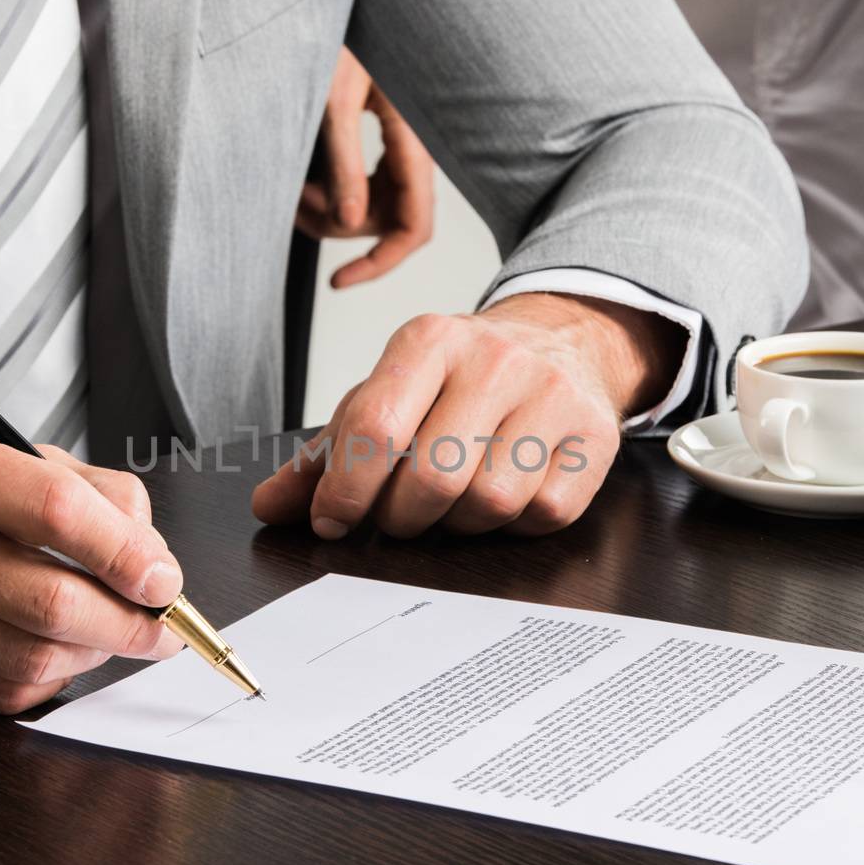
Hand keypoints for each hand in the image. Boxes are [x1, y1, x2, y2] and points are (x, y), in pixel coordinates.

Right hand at [0, 432, 186, 713]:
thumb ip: (87, 491)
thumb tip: (153, 555)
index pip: (53, 510)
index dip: (125, 551)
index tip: (164, 578)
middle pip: (46, 599)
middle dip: (126, 622)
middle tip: (160, 626)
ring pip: (27, 659)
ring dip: (92, 656)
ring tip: (112, 638)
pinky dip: (45, 682)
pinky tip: (58, 656)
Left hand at [252, 293, 683, 538]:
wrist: (564, 343)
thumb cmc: (459, 382)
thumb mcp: (388, 397)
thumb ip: (326, 454)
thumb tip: (269, 508)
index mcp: (428, 340)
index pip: (375, 428)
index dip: (345, 492)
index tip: (332, 521)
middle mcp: (494, 360)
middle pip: (432, 477)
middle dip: (401, 517)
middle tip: (398, 516)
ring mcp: (550, 396)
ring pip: (487, 502)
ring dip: (458, 524)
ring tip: (452, 502)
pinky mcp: (594, 438)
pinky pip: (541, 513)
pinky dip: (513, 524)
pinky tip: (504, 496)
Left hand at [295, 47, 435, 288]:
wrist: (345, 10)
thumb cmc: (343, 44)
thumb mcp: (335, 103)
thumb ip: (345, 164)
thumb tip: (347, 225)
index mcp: (412, 148)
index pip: (412, 228)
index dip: (379, 262)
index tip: (337, 282)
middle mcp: (409, 157)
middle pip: (381, 223)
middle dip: (334, 224)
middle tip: (291, 199)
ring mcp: (396, 154)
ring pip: (363, 209)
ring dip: (324, 208)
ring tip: (290, 181)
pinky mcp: (379, 147)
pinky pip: (355, 187)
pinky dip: (326, 190)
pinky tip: (302, 176)